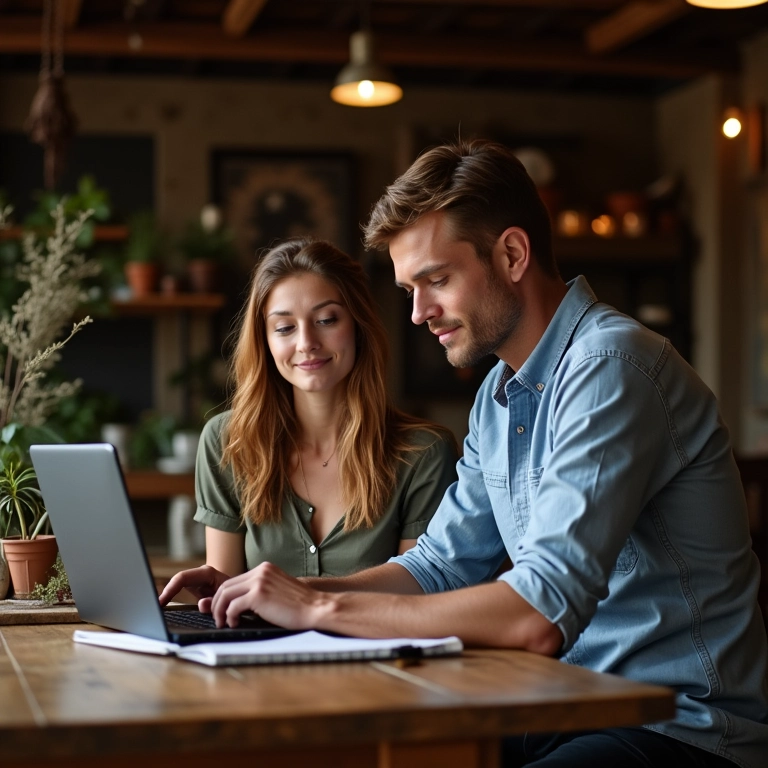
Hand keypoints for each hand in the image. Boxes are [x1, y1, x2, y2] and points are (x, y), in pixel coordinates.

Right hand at [158, 565, 230, 609]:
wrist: (239, 591)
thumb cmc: (234, 595)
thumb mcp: (226, 599)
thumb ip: (215, 602)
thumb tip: (202, 604)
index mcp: (207, 574)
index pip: (182, 578)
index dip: (170, 589)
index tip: (160, 602)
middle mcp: (200, 573)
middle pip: (177, 580)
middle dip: (165, 591)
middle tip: (152, 605)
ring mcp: (196, 578)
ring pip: (176, 584)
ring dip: (166, 594)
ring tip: (153, 606)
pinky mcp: (194, 585)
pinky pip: (179, 588)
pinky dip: (170, 595)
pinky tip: (161, 605)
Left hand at [208, 561, 324, 628]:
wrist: (316, 608)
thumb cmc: (299, 605)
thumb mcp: (277, 590)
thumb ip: (260, 590)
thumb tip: (239, 603)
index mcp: (265, 568)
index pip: (235, 580)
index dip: (224, 596)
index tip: (222, 610)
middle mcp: (260, 571)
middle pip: (226, 586)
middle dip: (217, 604)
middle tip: (218, 618)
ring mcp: (259, 581)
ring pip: (225, 594)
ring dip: (220, 611)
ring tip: (223, 623)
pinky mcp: (258, 595)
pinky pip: (233, 606)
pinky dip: (229, 617)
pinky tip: (235, 624)